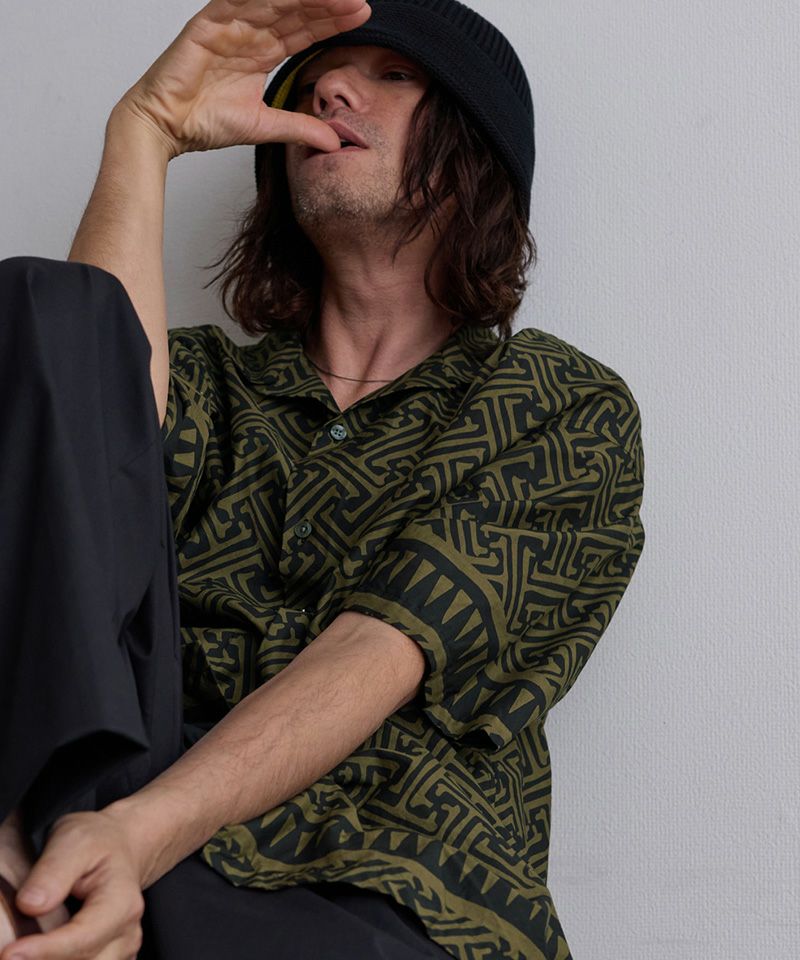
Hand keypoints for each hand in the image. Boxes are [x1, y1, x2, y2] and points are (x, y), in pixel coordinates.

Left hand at [0, 810, 145, 959]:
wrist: (118, 847)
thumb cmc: (97, 843)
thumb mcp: (74, 840)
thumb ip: (54, 870)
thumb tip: (31, 904)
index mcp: (122, 902)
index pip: (83, 937)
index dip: (45, 950)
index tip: (9, 953)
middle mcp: (126, 932)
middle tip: (9, 952)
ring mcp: (120, 950)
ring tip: (23, 950)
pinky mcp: (109, 959)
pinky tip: (40, 953)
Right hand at [115, 0, 371, 158]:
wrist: (166, 126)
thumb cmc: (205, 123)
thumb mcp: (264, 126)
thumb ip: (298, 128)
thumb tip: (333, 141)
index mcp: (261, 53)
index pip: (303, 31)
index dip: (331, 22)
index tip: (361, 15)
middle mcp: (248, 34)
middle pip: (295, 12)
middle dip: (327, 6)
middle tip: (359, 2)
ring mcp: (229, 25)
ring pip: (273, 2)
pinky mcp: (207, 24)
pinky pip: (238, 1)